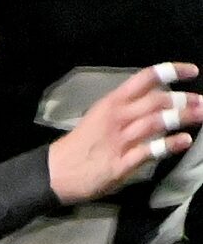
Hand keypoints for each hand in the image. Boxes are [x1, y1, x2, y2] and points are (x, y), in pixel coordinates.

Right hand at [51, 61, 202, 203]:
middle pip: (156, 100)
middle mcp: (117, 118)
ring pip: (156, 122)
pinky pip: (149, 151)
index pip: (144, 79)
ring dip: (182, 117)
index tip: (192, 71)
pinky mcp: (120, 163)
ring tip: (201, 116)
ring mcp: (119, 140)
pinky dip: (169, 145)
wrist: (55, 172)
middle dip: (184, 99)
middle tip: (202, 102)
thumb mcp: (100, 116)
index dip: (171, 71)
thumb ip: (127, 108)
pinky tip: (184, 142)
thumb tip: (158, 101)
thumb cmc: (81, 144)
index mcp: (111, 103)